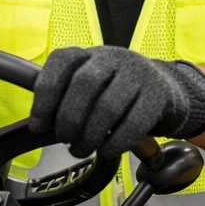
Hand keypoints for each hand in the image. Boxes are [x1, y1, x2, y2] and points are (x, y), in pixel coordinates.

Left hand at [30, 47, 204, 161]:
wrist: (166, 88)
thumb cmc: (116, 91)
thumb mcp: (90, 87)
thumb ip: (65, 98)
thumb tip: (39, 124)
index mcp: (89, 54)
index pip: (62, 62)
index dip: (46, 94)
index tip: (38, 124)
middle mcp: (112, 58)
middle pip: (85, 83)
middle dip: (70, 118)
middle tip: (65, 139)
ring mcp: (138, 74)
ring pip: (109, 105)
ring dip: (90, 135)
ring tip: (82, 149)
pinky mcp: (159, 95)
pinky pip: (134, 123)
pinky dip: (115, 142)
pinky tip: (106, 151)